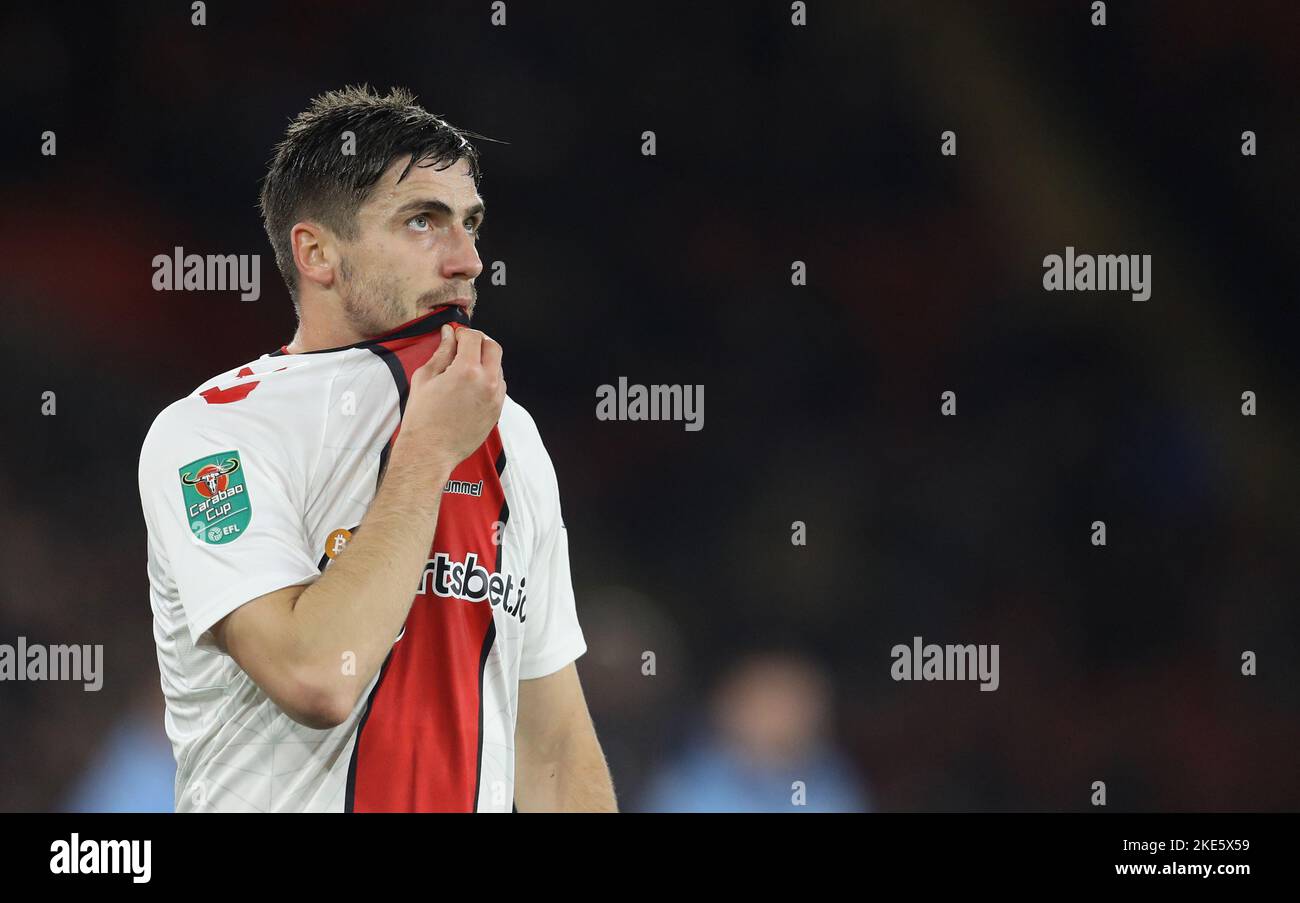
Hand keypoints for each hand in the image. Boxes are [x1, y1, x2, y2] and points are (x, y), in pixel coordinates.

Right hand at [398, 324, 505, 471]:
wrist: (430, 451)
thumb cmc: (423, 417)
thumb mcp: (425, 378)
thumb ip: (441, 352)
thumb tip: (448, 334)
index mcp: (467, 370)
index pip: (474, 337)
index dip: (463, 333)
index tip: (455, 336)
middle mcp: (487, 382)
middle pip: (493, 347)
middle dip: (479, 342)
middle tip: (463, 347)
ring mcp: (496, 397)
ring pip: (498, 367)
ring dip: (485, 362)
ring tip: (464, 371)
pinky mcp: (498, 410)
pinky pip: (499, 386)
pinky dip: (489, 380)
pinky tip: (471, 387)